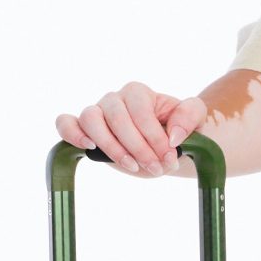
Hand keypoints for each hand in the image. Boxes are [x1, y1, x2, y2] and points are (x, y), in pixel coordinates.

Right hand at [55, 83, 210, 176]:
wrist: (165, 146)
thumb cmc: (177, 129)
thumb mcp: (195, 118)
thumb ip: (190, 115)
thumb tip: (173, 135)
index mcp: (138, 93)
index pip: (139, 110)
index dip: (153, 135)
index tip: (169, 156)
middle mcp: (114, 99)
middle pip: (116, 117)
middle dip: (138, 147)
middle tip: (156, 167)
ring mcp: (96, 113)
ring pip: (90, 118)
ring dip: (111, 146)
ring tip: (132, 165)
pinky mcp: (84, 130)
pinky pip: (65, 123)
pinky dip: (71, 133)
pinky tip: (89, 149)